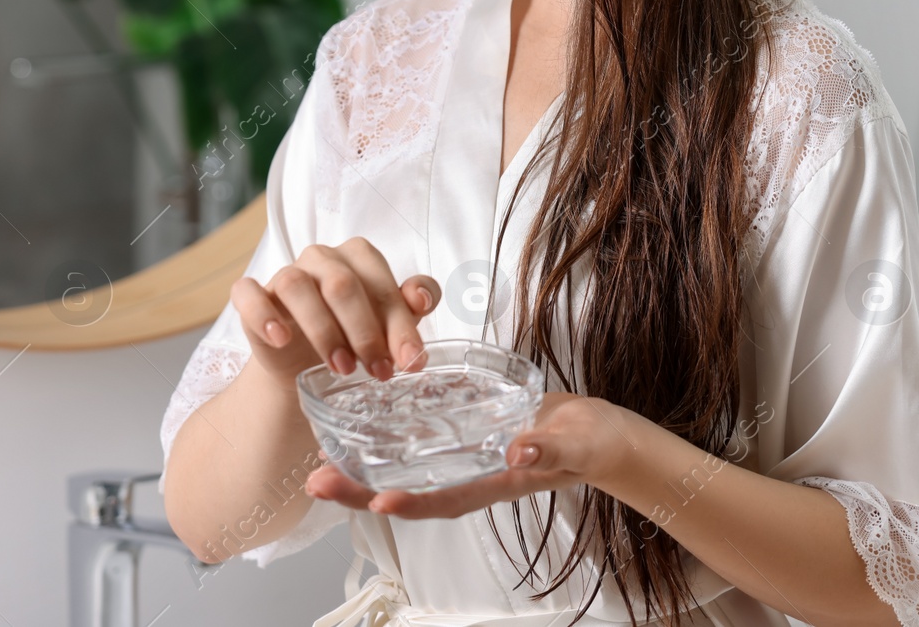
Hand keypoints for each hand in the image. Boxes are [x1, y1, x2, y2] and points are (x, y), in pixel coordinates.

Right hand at [230, 236, 440, 383]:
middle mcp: (321, 258)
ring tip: (342, 367)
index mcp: (359, 256)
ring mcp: (284, 274)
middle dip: (365, 332)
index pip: (381, 282)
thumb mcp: (388, 326)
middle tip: (378, 371)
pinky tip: (280, 339)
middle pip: (342, 284)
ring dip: (322, 330)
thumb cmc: (354, 335)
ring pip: (298, 286)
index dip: (399, 324)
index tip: (410, 362)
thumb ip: (410, 307)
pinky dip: (262, 314)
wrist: (304, 368)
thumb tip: (419, 298)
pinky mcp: (253, 297)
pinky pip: (249, 294)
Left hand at [304, 393, 632, 517]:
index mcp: (493, 482)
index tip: (375, 501)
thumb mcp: (576, 444)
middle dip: (361, 490)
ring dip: (366, 464)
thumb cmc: (593, 444)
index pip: (442, 500)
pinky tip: (368, 416)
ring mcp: (468, 456)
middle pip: (408, 489)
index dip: (407, 503)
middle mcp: (471, 474)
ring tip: (323, 454)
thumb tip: (517, 447)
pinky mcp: (469, 433)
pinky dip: (394, 432)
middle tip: (317, 480)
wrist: (602, 436)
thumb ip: (548, 447)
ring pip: (408, 466)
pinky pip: (425, 439)